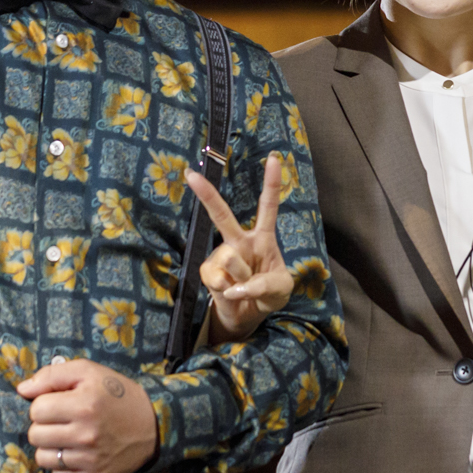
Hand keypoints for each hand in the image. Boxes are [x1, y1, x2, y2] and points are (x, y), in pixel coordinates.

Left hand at [17, 358, 158, 472]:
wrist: (154, 425)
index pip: (36, 409)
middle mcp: (85, 434)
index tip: (59, 404)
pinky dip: (62, 466)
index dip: (44, 404)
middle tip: (62, 421)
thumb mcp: (89, 372)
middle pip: (35, 435)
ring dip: (50, 447)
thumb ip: (53, 375)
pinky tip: (75, 454)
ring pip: (42, 458)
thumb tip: (22, 389)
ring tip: (67, 438)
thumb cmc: (117, 395)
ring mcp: (89, 459)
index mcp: (83, 404)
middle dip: (44, 426)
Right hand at [188, 156, 292, 344]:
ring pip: (231, 259)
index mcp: (263, 237)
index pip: (267, 206)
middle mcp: (240, 241)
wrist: (248, 315)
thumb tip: (238, 287)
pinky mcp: (207, 272)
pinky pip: (218, 280)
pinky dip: (229, 292)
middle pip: (222, 215)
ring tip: (245, 288)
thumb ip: (266, 285)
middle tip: (191, 175)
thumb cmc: (269, 294)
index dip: (271, 183)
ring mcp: (221, 255)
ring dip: (243, 279)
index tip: (272, 158)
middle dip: (207, 195)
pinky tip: (230, 293)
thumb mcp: (281, 289)